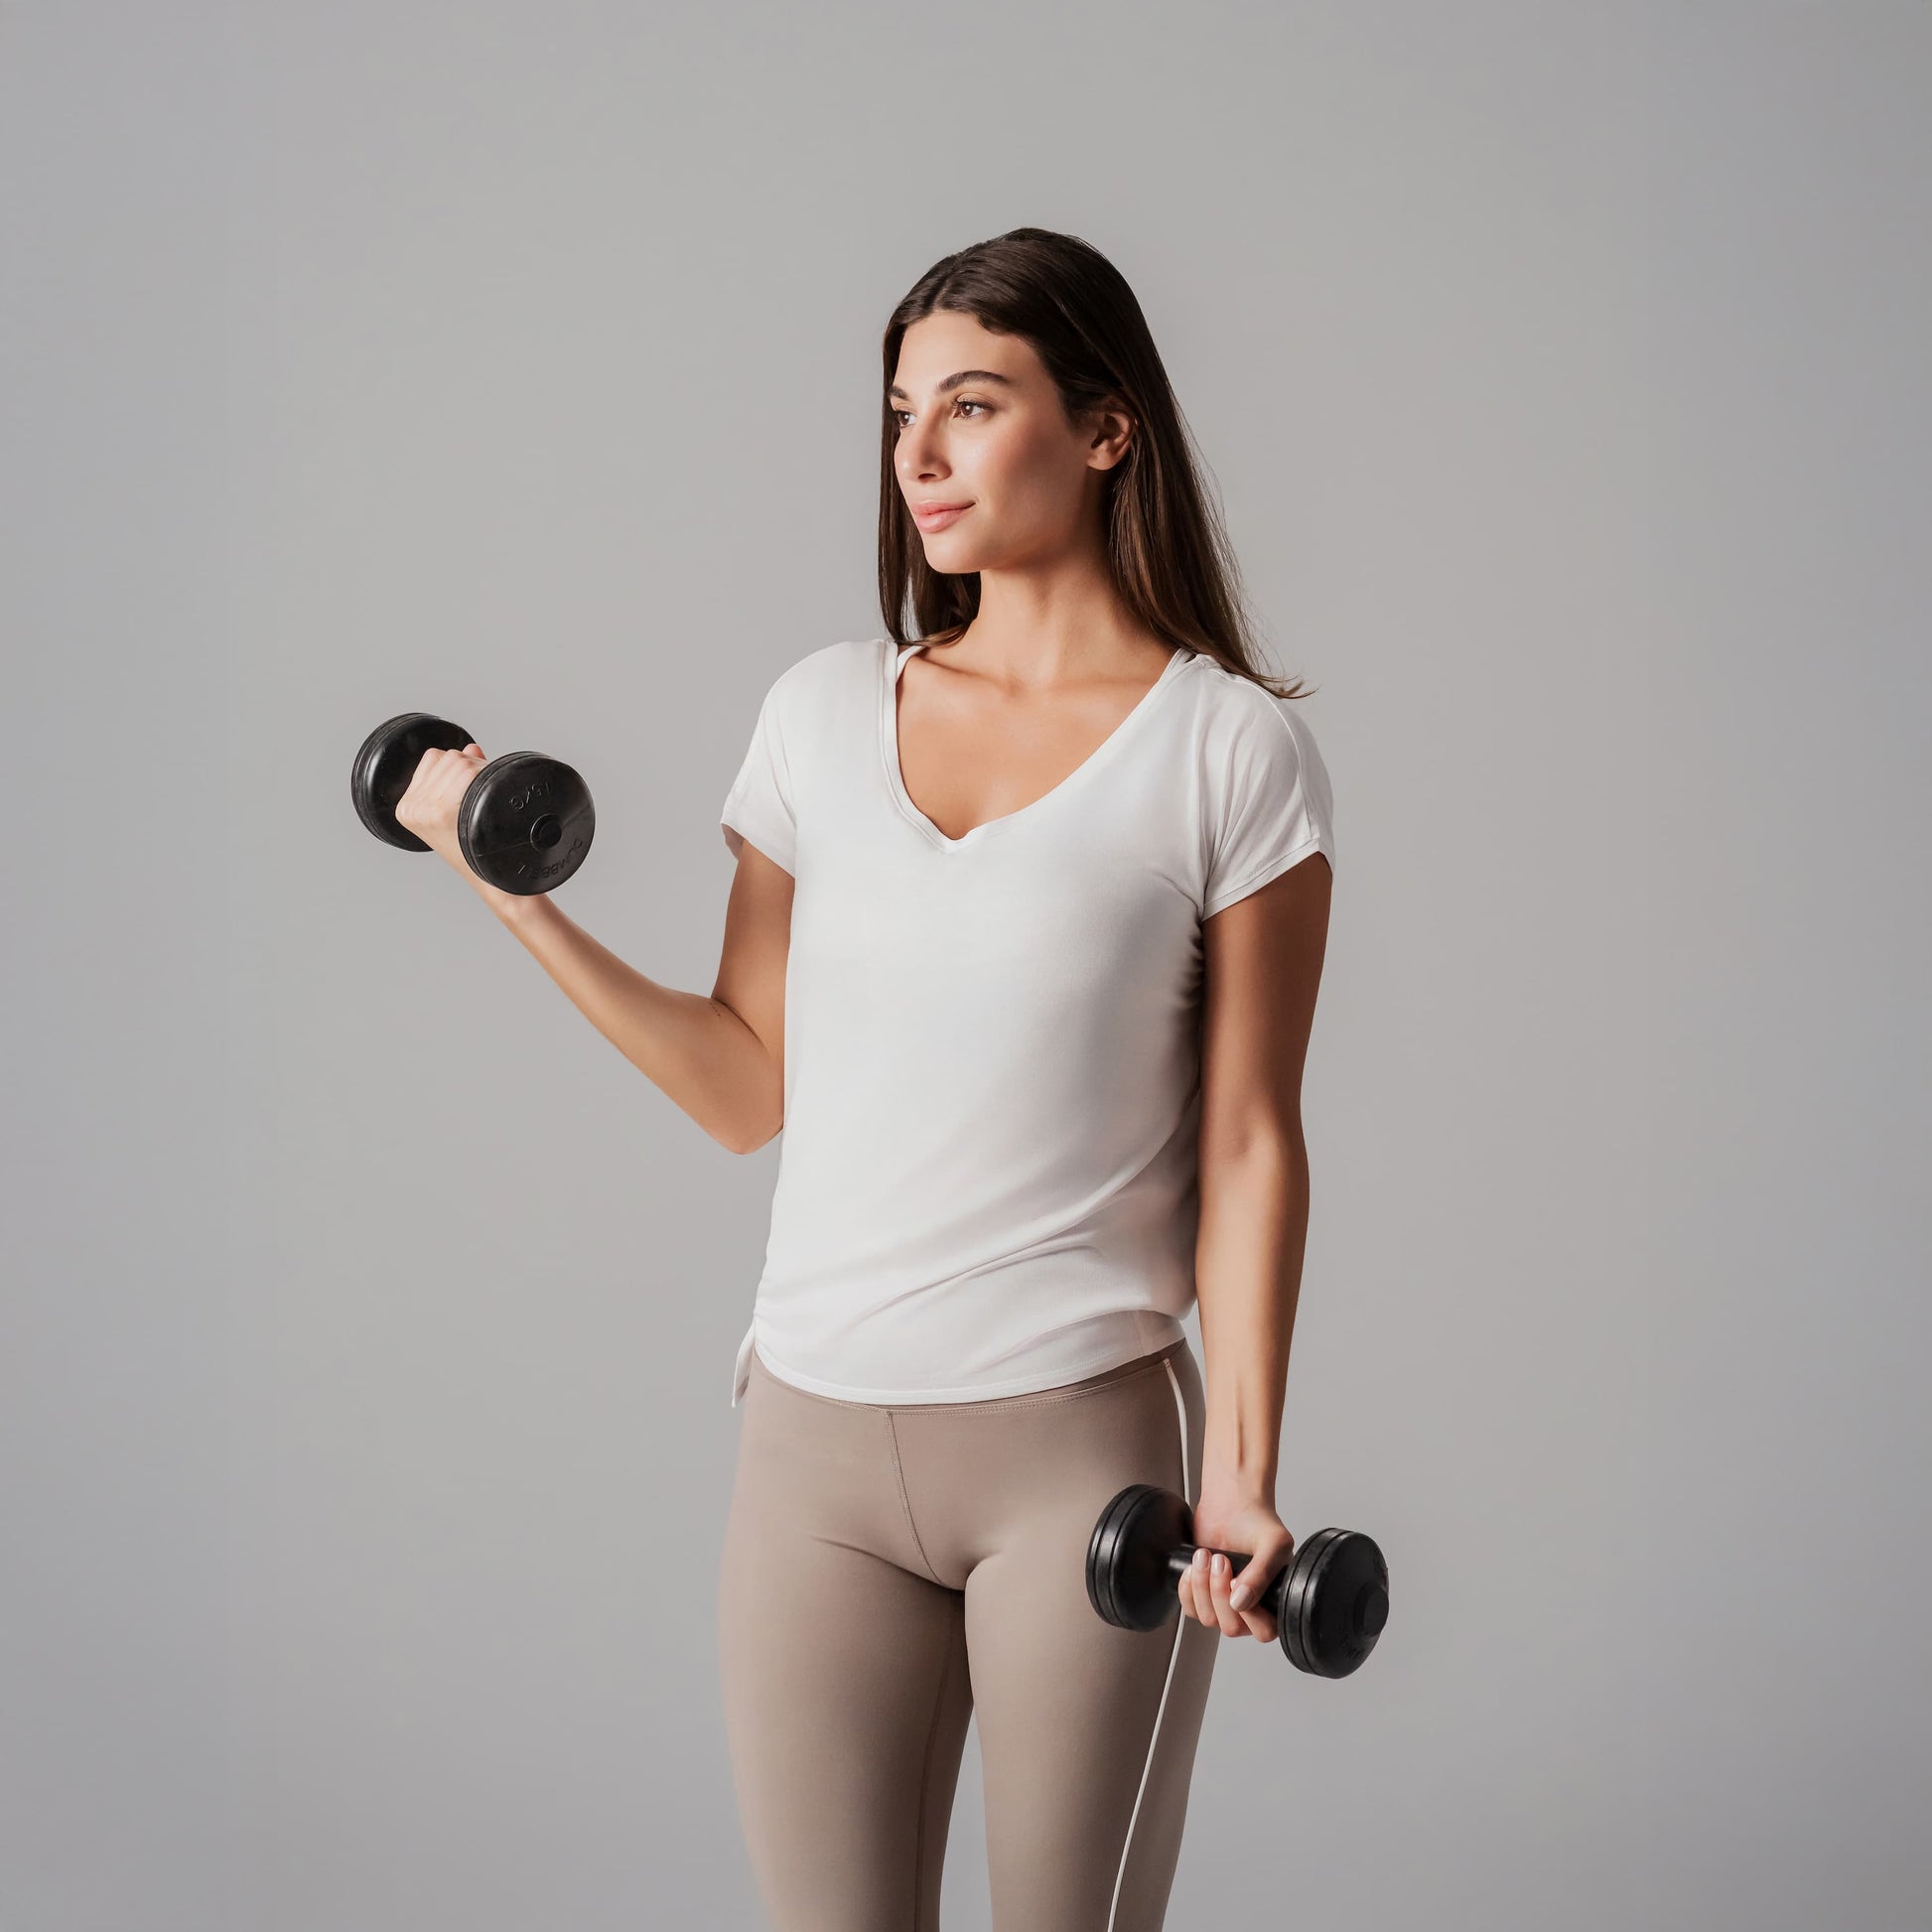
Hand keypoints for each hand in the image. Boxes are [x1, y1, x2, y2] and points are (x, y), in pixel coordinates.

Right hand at [394, 741, 487, 876]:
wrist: (491, 877)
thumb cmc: (477, 846)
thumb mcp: (456, 810)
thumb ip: (457, 775)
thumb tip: (471, 748)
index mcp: (406, 806)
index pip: (432, 757)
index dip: (457, 766)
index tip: (467, 788)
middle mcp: (412, 806)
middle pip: (449, 756)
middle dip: (472, 768)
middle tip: (481, 796)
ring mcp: (427, 808)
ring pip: (460, 760)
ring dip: (481, 772)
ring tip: (484, 801)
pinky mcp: (443, 811)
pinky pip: (469, 772)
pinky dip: (484, 777)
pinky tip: (486, 801)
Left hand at [1174, 1483, 1293, 1643]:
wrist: (1231, 1503)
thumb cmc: (1258, 1522)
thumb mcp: (1274, 1543)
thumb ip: (1262, 1574)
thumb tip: (1240, 1603)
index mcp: (1274, 1603)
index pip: (1264, 1631)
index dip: (1249, 1613)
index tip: (1238, 1581)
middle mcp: (1250, 1609)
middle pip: (1231, 1628)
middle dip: (1220, 1592)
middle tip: (1221, 1560)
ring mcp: (1224, 1604)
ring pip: (1208, 1619)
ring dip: (1203, 1586)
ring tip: (1207, 1556)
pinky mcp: (1202, 1595)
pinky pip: (1190, 1609)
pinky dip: (1188, 1587)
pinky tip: (1194, 1565)